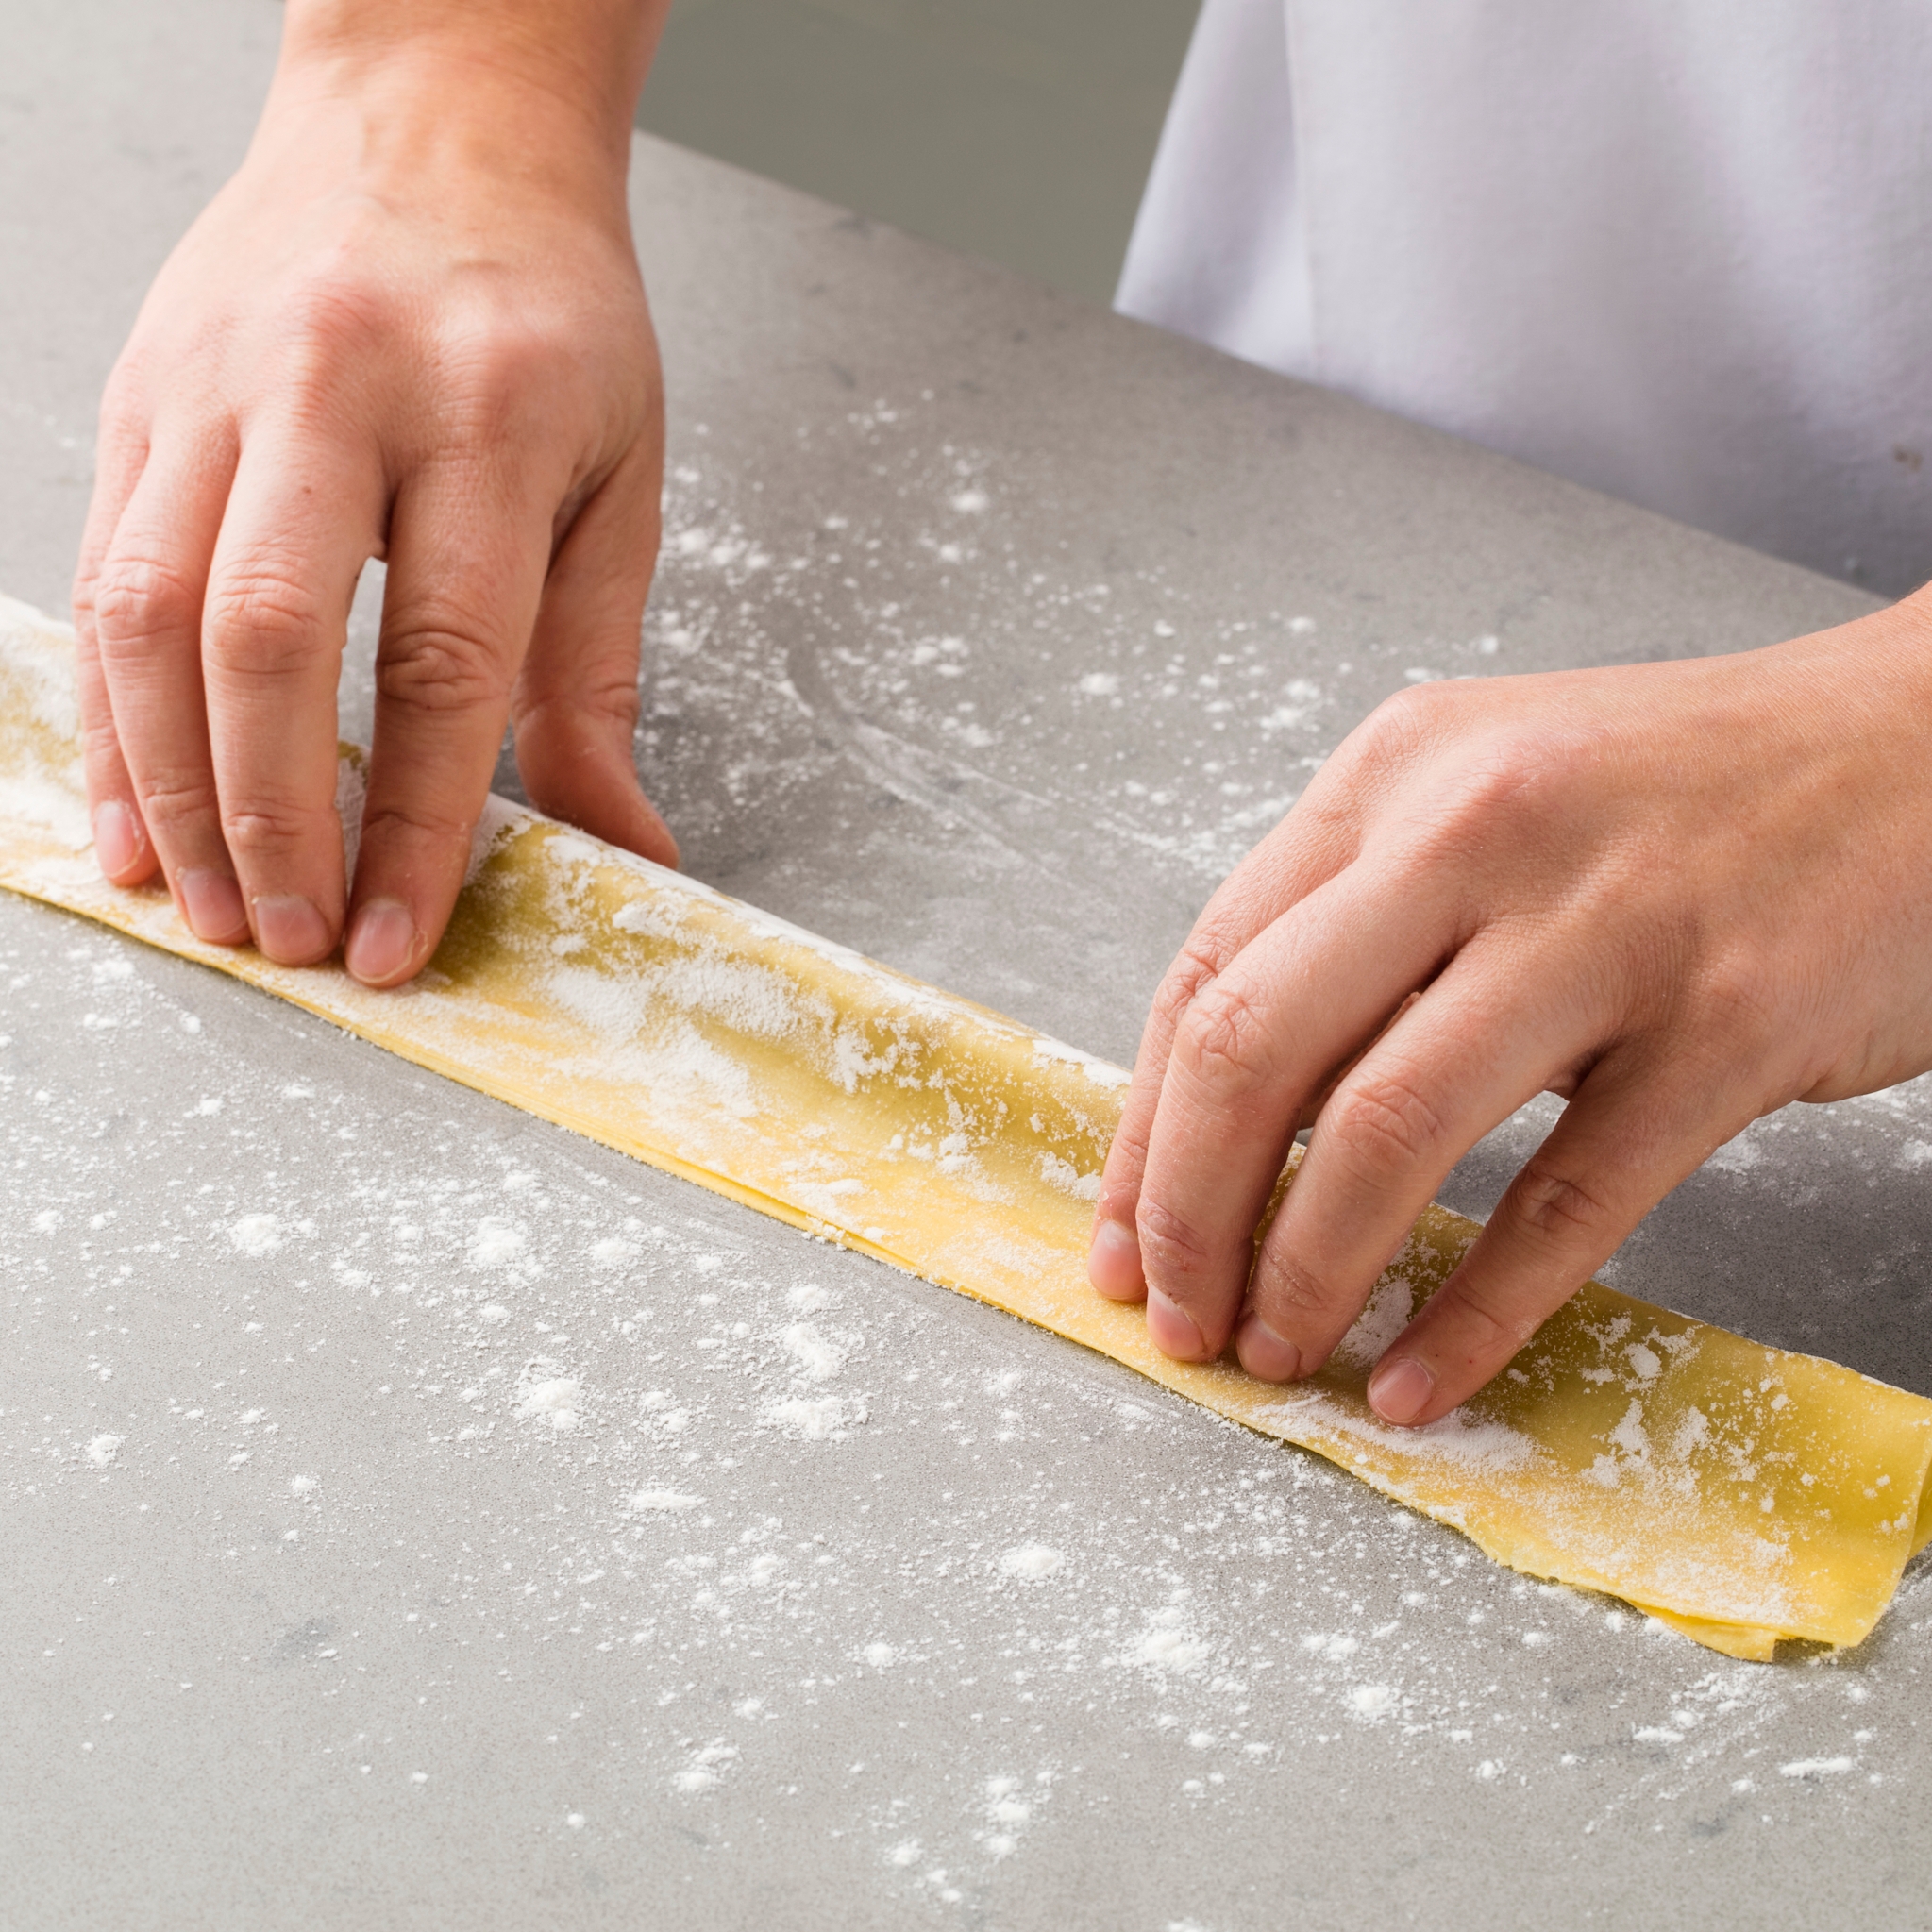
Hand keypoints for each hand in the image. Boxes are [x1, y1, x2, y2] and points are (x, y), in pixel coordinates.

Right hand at [72, 2, 675, 986]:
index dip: (415, 822)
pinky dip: (105, 714)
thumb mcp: (621, 482)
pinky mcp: (143, 398)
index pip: (443, 661)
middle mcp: (339, 393)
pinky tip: (127, 815)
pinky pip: (99, 574)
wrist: (438, 121)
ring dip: (170, 787)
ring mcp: (218, 387)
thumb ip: (599, 675)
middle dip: (272, 818)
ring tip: (210, 908)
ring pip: (155, 613)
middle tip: (297, 939)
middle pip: (269, 638)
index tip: (401, 940)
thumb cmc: (550, 315)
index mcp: (490, 420)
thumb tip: (625, 847)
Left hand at [1088, 599, 1931, 1423]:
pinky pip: (1569, 1202)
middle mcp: (1475, 830)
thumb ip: (1357, 922)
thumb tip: (1228, 1121)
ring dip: (1308, 1271)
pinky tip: (1421, 1377)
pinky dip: (1476, 1313)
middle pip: (1259, 1050)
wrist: (1929, 745)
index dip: (1141, 1136)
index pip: (1207, 976)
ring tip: (1280, 1352)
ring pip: (1391, 1131)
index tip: (1125, 1245)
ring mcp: (1606, 923)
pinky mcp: (1730, 1022)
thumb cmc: (1683, 792)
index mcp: (1390, 775)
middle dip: (1192, 1215)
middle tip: (1185, 1323)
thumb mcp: (1484, 796)